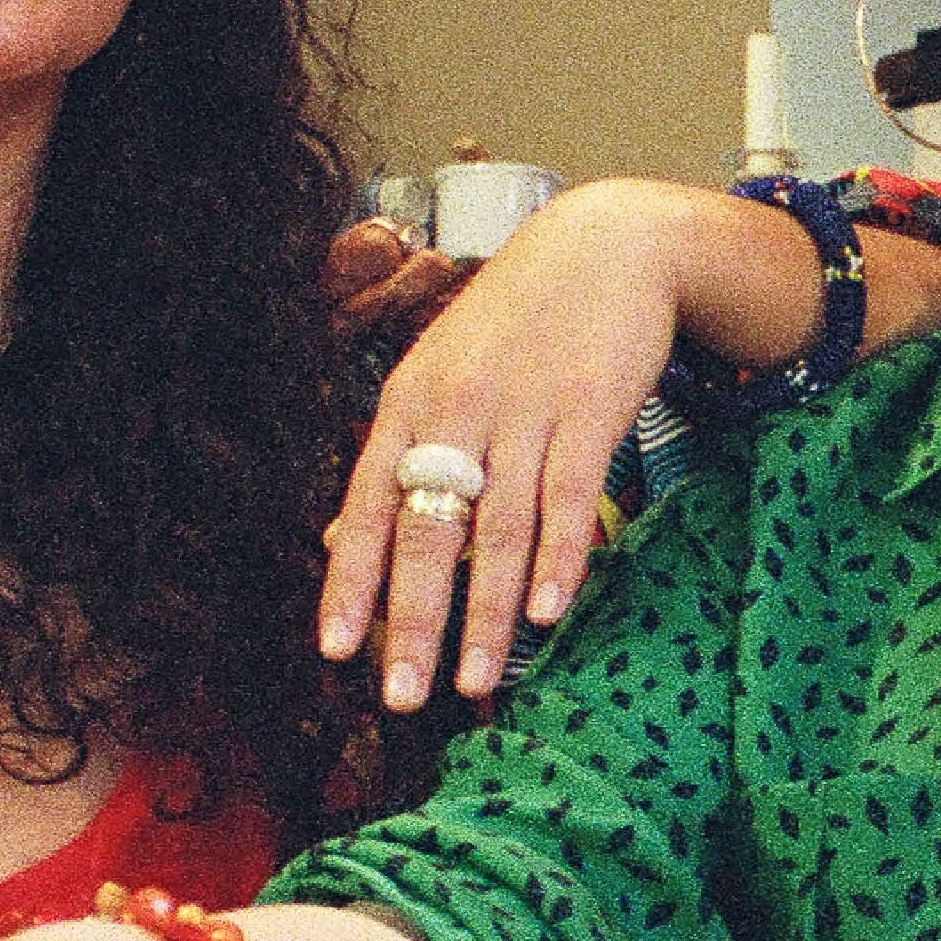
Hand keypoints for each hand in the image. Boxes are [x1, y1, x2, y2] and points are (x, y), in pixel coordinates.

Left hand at [321, 178, 739, 711]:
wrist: (607, 244)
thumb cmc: (514, 322)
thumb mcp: (437, 376)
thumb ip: (395, 459)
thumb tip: (333, 543)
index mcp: (408, 403)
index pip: (366, 505)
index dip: (350, 580)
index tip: (336, 650)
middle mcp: (458, 409)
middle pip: (428, 530)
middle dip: (414, 621)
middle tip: (402, 695)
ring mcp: (526, 410)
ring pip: (499, 529)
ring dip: (486, 615)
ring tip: (476, 682)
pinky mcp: (592, 409)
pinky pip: (570, 498)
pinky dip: (559, 560)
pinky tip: (547, 613)